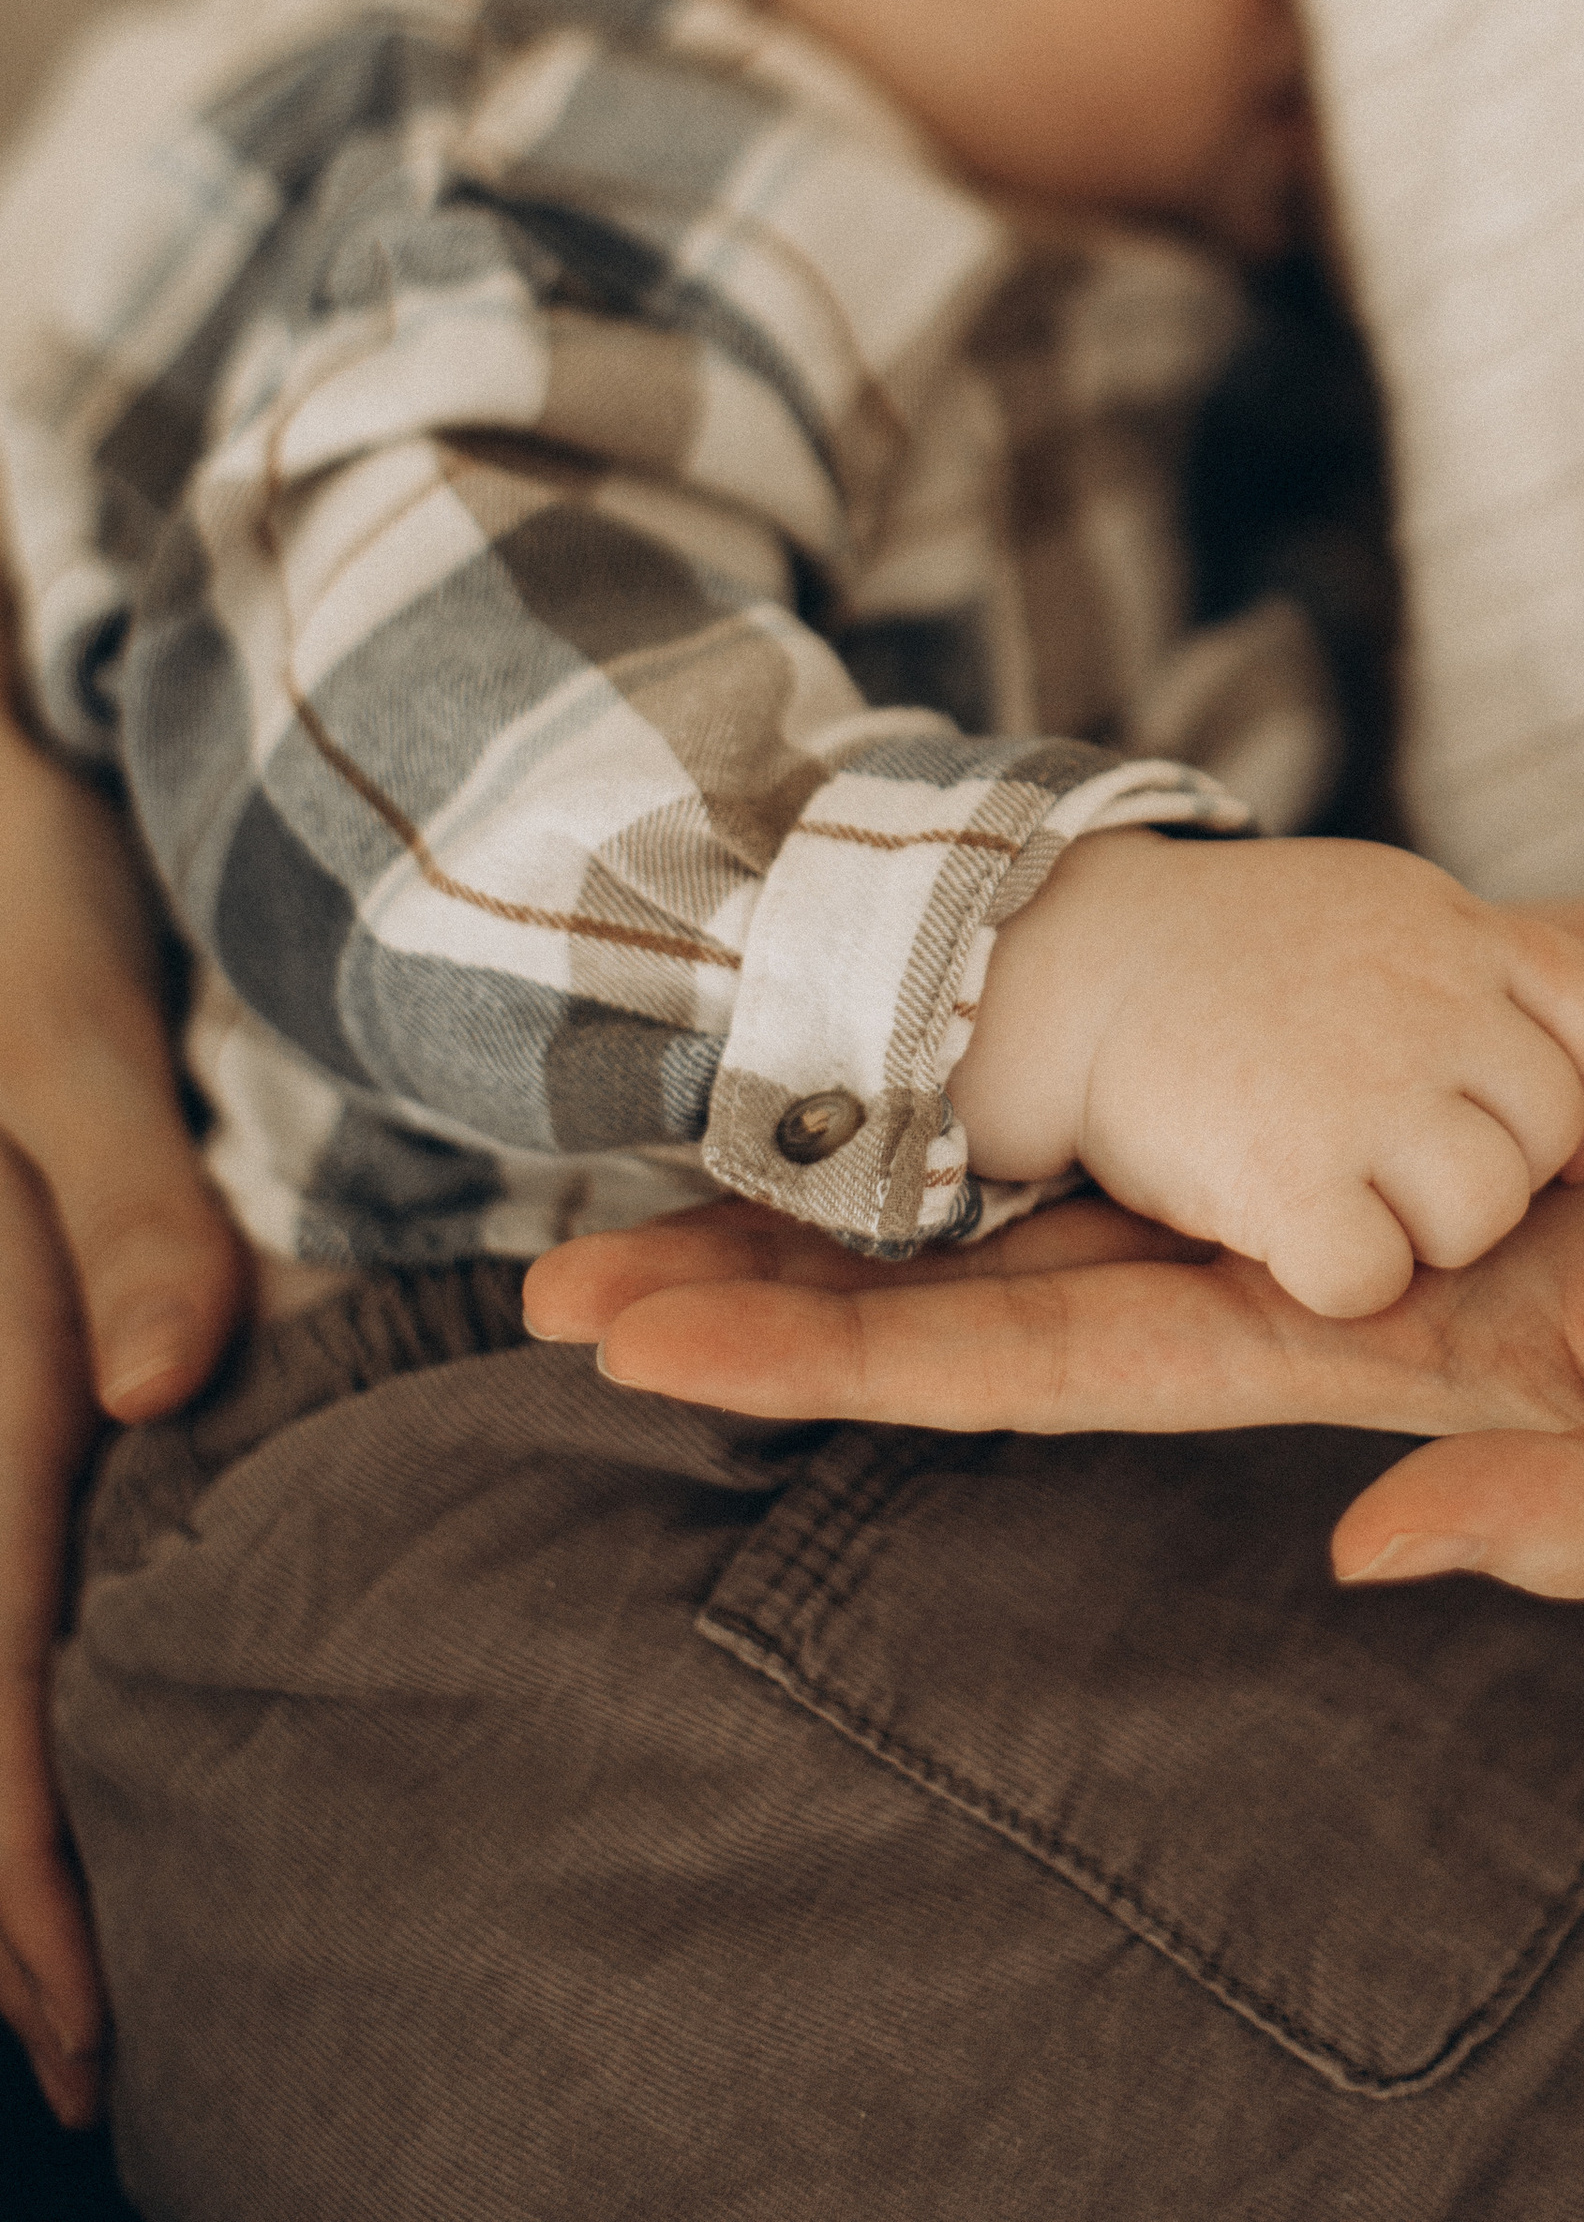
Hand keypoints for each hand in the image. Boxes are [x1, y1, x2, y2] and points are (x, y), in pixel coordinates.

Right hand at [0, 709, 247, 2125]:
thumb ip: (120, 1209)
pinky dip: (10, 1669)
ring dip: (6, 1804)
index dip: (14, 1853)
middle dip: (10, 1887)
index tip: (75, 2021)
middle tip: (92, 2064)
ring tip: (67, 1971)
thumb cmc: (4, 923)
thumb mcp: (61, 1044)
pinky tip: (51, 1734)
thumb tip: (164, 1381)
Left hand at [527, 888, 1583, 1596]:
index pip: (1062, 1354)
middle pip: (1019, 1238)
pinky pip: (1217, 995)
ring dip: (912, 1095)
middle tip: (559, 1249)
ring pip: (1095, 1107)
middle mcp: (1332, 1238)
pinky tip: (969, 941)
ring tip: (713, 1066)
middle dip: (804, 1255)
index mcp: (1380, 1345)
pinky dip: (1084, 977)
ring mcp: (1367, 1113)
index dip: (852, 1352)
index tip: (637, 1341)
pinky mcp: (1429, 998)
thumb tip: (1372, 1561)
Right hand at [948, 832, 1583, 1317]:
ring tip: (1346, 1196)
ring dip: (1425, 1231)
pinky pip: (1376, 1278)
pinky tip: (1287, 1235)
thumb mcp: (1369, 909)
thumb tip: (1570, 1088)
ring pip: (1484, 1211)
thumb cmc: (1220, 956)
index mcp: (1450, 929)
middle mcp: (1430, 999)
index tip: (1564, 1152)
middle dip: (1493, 1172)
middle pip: (1549, 1129)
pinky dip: (1338, 1278)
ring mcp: (1366, 1085)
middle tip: (1397, 1169)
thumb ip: (1468, 971)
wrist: (1065, 956)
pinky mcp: (1290, 1173)